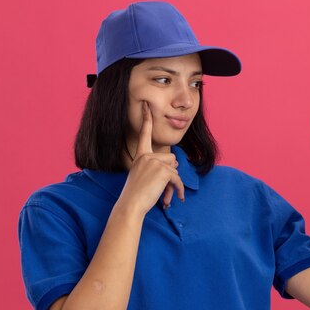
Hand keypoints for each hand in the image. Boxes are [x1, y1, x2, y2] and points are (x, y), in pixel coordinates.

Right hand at [118, 101, 185, 215]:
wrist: (131, 205)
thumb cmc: (136, 194)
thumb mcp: (143, 175)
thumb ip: (156, 166)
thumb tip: (174, 164)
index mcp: (141, 155)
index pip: (144, 134)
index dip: (146, 118)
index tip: (146, 104)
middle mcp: (147, 156)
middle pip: (171, 158)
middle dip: (171, 173)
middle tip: (162, 187)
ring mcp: (154, 162)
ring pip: (175, 169)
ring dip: (174, 183)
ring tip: (164, 194)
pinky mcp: (163, 171)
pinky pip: (178, 179)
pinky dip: (178, 189)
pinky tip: (176, 198)